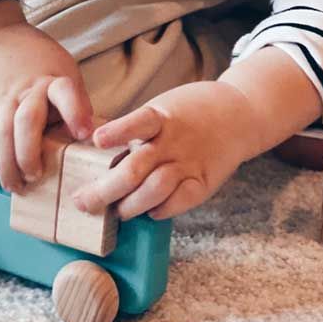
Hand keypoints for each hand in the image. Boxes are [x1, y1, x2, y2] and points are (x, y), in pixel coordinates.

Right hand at [0, 22, 97, 193]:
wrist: (0, 42)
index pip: (66, 93)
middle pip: (27, 121)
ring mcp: (4, 97)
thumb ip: (77, 105)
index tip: (84, 134)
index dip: (76, 112)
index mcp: (55, 80)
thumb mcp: (67, 75)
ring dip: (8, 163)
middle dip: (30, 154)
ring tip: (17, 185)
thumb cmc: (43, 67)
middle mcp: (28, 89)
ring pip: (1, 132)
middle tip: (36, 176)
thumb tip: (96, 142)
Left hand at [71, 81, 256, 220]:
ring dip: (130, 205)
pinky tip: (149, 211)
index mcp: (161, 117)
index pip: (137, 123)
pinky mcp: (204, 181)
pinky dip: (160, 210)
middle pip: (135, 168)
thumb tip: (98, 156)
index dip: (117, 132)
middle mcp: (174, 141)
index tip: (96, 140)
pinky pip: (179, 202)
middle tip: (83, 202)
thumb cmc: (189, 113)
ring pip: (155, 189)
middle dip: (104, 190)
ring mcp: (189, 163)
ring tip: (117, 211)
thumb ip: (137, 131)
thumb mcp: (162, 109)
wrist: (239, 114)